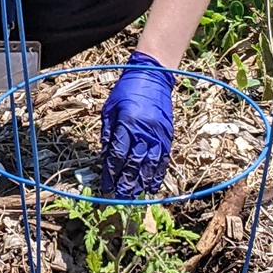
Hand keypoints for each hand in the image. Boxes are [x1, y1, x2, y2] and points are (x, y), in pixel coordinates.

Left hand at [100, 51, 174, 197]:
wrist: (153, 76)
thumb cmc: (126, 91)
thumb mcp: (110, 109)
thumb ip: (108, 133)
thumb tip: (105, 157)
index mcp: (126, 123)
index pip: (118, 155)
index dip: (111, 173)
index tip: (106, 185)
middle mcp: (143, 131)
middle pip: (133, 163)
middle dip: (125, 182)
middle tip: (119, 196)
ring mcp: (157, 134)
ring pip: (149, 165)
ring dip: (141, 182)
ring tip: (134, 195)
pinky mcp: (167, 135)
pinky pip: (163, 159)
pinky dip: (157, 174)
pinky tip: (152, 186)